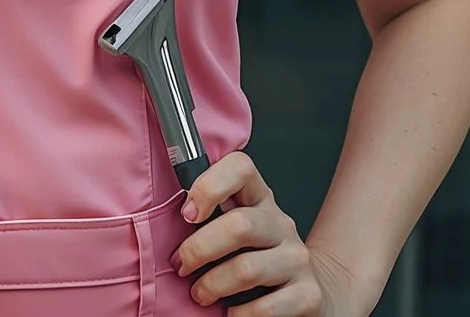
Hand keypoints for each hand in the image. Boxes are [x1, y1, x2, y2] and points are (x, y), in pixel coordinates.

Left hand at [172, 151, 364, 315]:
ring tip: (200, 295)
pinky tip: (230, 314)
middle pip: (240, 225)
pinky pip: (266, 308)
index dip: (210, 185)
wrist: (305, 292)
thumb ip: (207, 217)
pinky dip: (239, 314)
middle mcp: (281, 224)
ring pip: (247, 269)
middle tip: (182, 265)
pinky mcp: (308, 294)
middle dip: (199, 249)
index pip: (240, 167)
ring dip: (213, 285)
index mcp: (259, 199)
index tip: (187, 214)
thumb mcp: (233, 228)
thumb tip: (160, 223)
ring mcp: (297, 258)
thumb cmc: (254, 258)